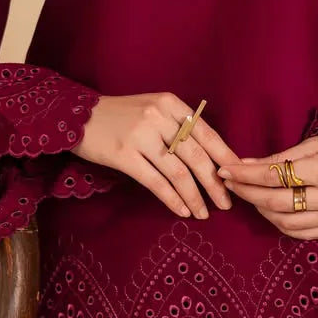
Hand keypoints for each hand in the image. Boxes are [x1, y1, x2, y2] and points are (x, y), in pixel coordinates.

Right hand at [71, 93, 239, 218]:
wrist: (79, 116)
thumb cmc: (123, 116)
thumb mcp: (154, 108)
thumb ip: (179, 125)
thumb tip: (212, 157)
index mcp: (171, 103)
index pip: (207, 133)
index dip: (225, 157)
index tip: (238, 177)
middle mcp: (159, 116)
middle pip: (196, 155)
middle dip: (215, 183)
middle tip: (227, 203)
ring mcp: (141, 135)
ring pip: (178, 172)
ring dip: (195, 196)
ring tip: (203, 214)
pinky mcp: (123, 154)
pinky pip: (155, 182)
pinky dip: (171, 199)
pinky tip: (182, 210)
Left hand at [219, 127, 317, 239]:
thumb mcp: (317, 143)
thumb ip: (281, 157)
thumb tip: (245, 165)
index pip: (273, 176)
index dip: (245, 175)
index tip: (225, 170)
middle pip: (275, 203)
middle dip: (247, 194)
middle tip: (231, 185)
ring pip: (286, 224)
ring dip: (263, 211)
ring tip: (252, 198)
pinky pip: (304, 234)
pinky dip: (283, 225)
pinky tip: (273, 212)